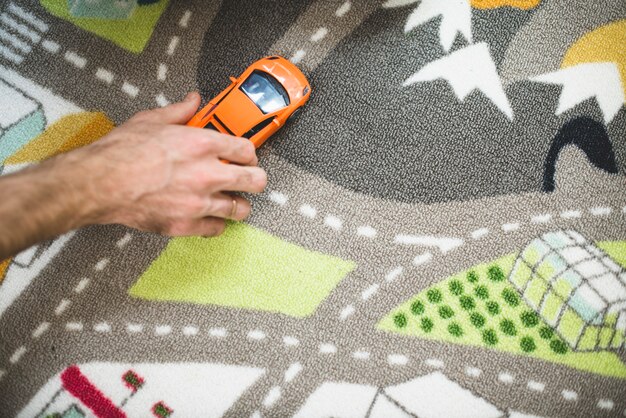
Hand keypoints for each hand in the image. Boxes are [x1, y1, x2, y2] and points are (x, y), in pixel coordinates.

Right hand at [68, 92, 266, 236]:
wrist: (99, 182)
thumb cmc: (121, 151)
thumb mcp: (152, 120)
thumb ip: (180, 111)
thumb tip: (193, 101)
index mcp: (202, 144)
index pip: (247, 149)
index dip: (249, 154)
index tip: (245, 157)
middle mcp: (208, 173)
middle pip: (255, 181)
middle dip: (255, 180)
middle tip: (249, 180)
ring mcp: (199, 202)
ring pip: (240, 209)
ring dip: (237, 204)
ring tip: (230, 200)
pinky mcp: (187, 224)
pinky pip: (217, 228)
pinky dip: (215, 223)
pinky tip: (208, 216)